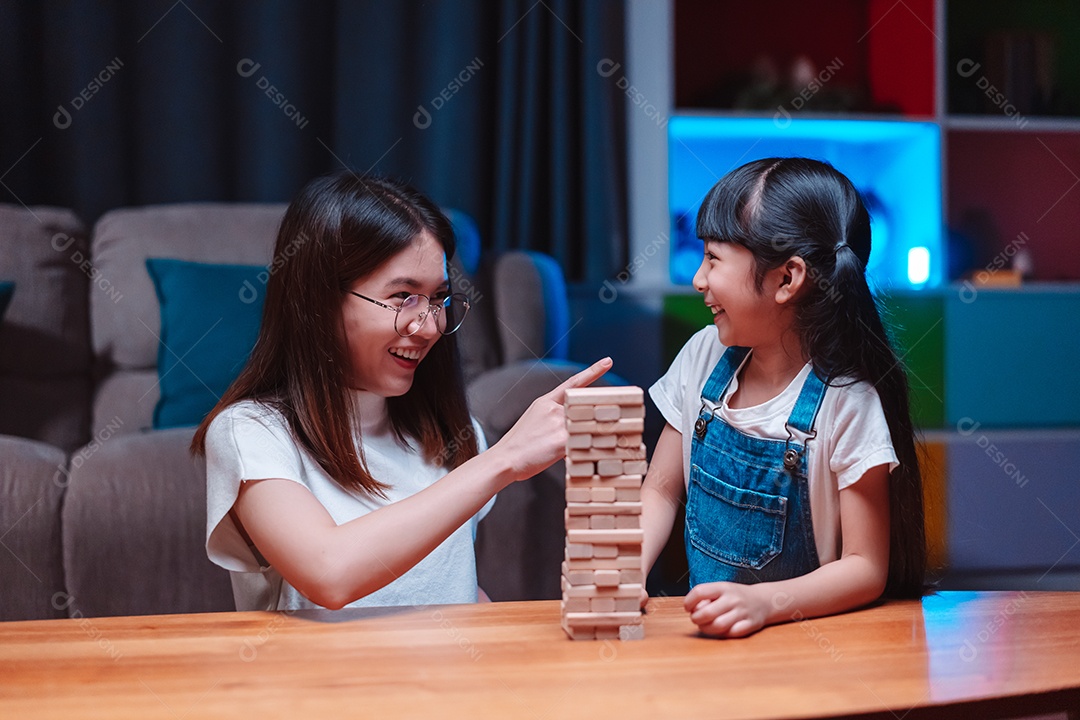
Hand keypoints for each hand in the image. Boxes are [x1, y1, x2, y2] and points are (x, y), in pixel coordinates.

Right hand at [490, 357, 611, 481]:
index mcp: (545, 402)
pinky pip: (582, 445)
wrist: (504, 460)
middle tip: (603, 423)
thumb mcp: (534, 421)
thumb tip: (574, 426)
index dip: (593, 371)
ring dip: (588, 440)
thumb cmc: (519, 446)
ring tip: (576, 451)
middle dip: (594, 419)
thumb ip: (555, 419)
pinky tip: (582, 458)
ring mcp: (558, 424)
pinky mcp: (561, 441)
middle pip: (584, 410)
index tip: (607, 361)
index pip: (573, 383)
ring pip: (585, 429)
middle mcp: (553, 410)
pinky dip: (584, 452)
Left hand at [684, 582, 769, 637]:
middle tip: (696, 619)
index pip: (700, 592)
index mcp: (723, 587)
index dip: (688, 602)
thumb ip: (706, 598)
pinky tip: (721, 630)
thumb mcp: (721, 589)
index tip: (688, 608)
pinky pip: (732, 633)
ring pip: (718, 625)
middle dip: (696, 619)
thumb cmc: (736, 596)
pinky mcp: (750, 625)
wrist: (763, 600)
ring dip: (706, 628)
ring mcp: (742, 612)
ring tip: (705, 626)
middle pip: (707, 613)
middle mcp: (733, 599)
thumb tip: (692, 610)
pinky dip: (723, 634)